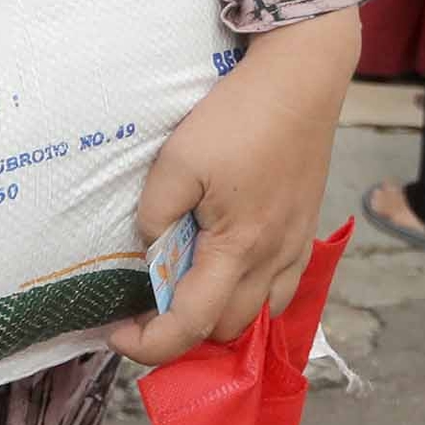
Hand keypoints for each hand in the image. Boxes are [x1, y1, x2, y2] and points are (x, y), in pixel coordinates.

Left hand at [110, 13, 357, 365]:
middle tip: (149, 304)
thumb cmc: (239, 116)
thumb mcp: (178, 160)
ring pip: (260, 314)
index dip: (149, 344)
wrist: (302, 80)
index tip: (118, 332)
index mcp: (238, 247)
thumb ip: (156, 214)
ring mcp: (296, 247)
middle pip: (226, 329)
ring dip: (221, 315)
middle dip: (183, 330)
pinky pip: (282, 289)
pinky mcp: (306, 230)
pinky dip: (252, 295)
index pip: (191, 324)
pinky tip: (232, 268)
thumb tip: (152, 248)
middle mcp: (273, 258)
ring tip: (191, 290)